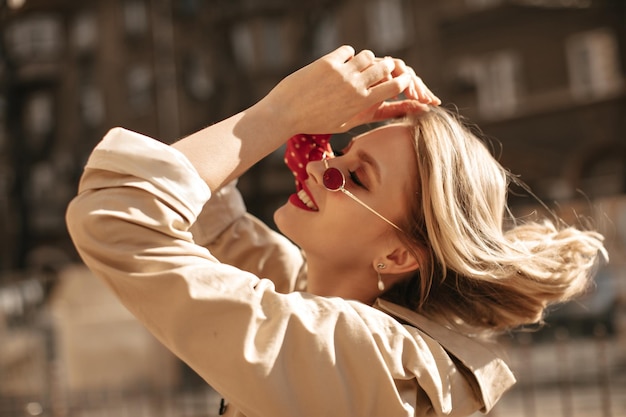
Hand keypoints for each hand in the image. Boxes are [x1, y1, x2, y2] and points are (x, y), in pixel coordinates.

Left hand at [260, 46, 438, 134]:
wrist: (285, 113)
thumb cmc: (314, 123)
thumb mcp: (344, 124)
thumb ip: (365, 113)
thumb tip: (382, 105)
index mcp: (362, 103)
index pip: (395, 86)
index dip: (402, 81)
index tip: (400, 79)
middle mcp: (355, 85)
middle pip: (386, 67)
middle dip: (386, 67)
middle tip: (379, 70)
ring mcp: (342, 72)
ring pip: (368, 55)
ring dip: (366, 60)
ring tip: (357, 67)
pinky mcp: (328, 62)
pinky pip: (347, 50)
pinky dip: (347, 54)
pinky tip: (340, 62)